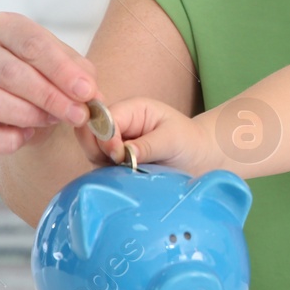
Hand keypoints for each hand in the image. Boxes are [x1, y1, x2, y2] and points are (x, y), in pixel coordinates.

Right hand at [0, 12, 99, 153]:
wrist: (35, 104)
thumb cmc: (50, 75)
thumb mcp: (71, 66)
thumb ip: (82, 75)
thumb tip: (89, 94)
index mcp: (5, 27)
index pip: (31, 43)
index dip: (61, 69)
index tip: (85, 91)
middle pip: (10, 72)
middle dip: (49, 96)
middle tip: (78, 114)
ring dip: (29, 115)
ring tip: (54, 120)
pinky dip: (5, 140)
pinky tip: (27, 136)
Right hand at [99, 96, 213, 174]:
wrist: (199, 159)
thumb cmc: (188, 141)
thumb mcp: (172, 139)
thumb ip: (147, 145)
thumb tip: (123, 154)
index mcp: (132, 110)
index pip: (105, 118)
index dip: (106, 136)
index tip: (118, 155)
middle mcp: (119, 125)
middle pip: (90, 133)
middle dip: (98, 149)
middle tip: (119, 163)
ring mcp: (114, 145)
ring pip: (92, 153)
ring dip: (103, 164)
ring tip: (127, 170)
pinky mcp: (114, 164)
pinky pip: (101, 170)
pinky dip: (107, 176)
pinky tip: (124, 179)